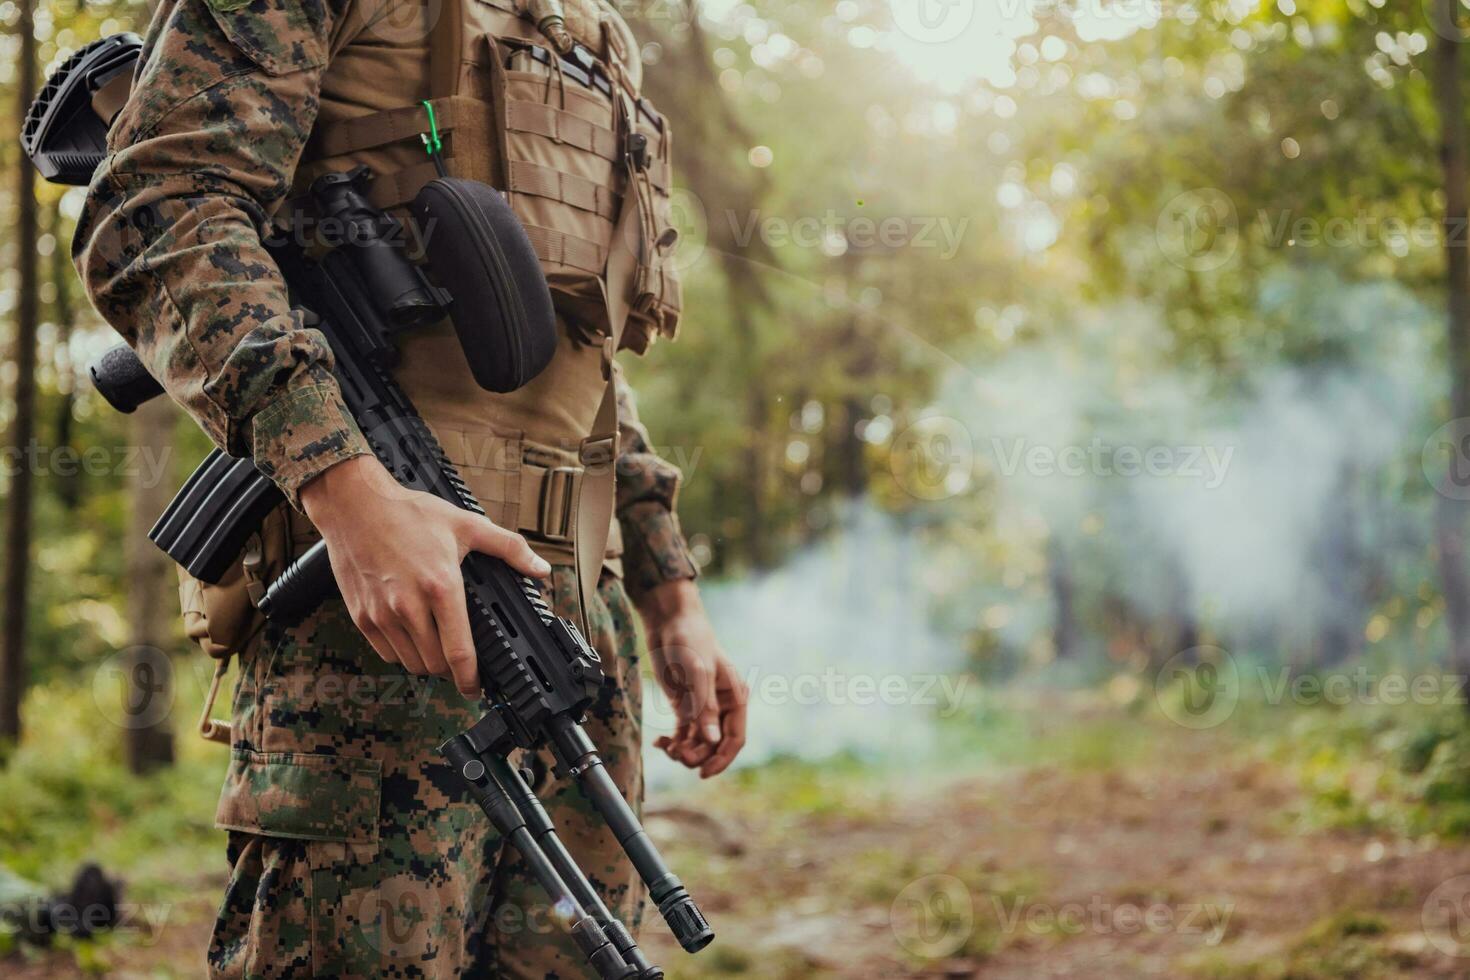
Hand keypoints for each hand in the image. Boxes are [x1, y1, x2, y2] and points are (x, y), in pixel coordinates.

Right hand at [300, 455, 549, 697]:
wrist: (354, 504)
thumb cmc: (409, 513)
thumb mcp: (467, 524)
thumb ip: (509, 548)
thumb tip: (541, 569)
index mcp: (441, 587)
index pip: (459, 652)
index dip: (471, 679)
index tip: (478, 687)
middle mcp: (410, 606)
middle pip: (436, 664)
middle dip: (452, 667)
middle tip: (459, 657)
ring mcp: (382, 614)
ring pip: (411, 663)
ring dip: (427, 662)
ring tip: (436, 645)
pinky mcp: (361, 616)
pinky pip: (387, 653)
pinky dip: (402, 652)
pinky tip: (412, 635)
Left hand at [637, 579, 747, 778]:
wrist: (669, 621)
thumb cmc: (690, 640)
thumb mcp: (698, 673)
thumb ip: (704, 707)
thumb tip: (711, 740)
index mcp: (735, 697)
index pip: (734, 738)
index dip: (721, 758)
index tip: (703, 773)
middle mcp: (721, 705)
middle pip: (715, 744)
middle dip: (698, 754)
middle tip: (676, 754)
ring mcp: (702, 707)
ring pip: (698, 742)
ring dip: (683, 750)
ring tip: (666, 747)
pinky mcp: (684, 705)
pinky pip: (683, 733)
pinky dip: (673, 742)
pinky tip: (660, 743)